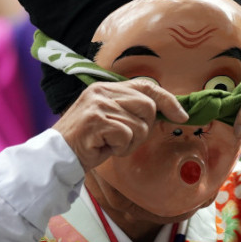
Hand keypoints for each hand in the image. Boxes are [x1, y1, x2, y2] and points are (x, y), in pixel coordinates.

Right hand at [52, 80, 188, 171]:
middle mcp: (102, 92)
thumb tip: (165, 110)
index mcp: (106, 88)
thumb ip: (130, 109)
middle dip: (143, 128)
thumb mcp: (109, 118)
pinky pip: (127, 136)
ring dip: (130, 142)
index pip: (146, 85)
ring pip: (139, 124)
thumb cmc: (87, 141)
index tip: (181, 115)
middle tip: (125, 138)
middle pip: (148, 106)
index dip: (168, 100)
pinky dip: (120, 148)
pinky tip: (104, 148)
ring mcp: (99, 105)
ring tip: (110, 143)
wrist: (58, 156)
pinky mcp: (97, 121)